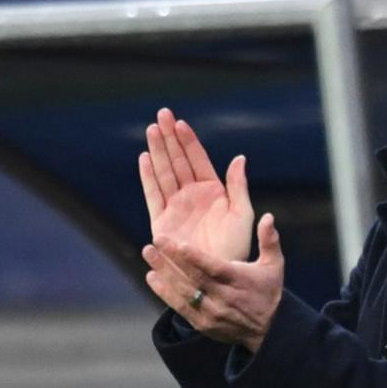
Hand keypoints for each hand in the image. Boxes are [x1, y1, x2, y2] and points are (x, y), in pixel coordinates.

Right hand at [139, 108, 253, 262]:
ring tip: (152, 129)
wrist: (216, 274)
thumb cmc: (235, 246)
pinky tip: (144, 158)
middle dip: (170, 138)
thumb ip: (238, 186)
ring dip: (157, 151)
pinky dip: (148, 177)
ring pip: (164, 172)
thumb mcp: (242, 214)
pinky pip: (153, 194)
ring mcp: (176, 206)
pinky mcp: (162, 220)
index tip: (180, 122)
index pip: (198, 159)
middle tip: (162, 114)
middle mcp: (192, 195)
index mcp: (213, 191)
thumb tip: (240, 158)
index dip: (189, 141)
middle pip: (178, 160)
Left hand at [143, 212, 285, 352]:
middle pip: (193, 278)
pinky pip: (179, 307)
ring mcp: (211, 312)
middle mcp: (224, 298)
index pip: (215, 269)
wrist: (267, 329)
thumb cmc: (268, 290)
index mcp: (240, 281)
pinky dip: (164, 292)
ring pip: (183, 291)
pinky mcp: (202, 323)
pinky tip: (152, 277)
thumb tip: (268, 216)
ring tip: (149, 254)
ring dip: (164, 272)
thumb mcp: (275, 265)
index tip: (179, 244)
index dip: (196, 258)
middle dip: (171, 260)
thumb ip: (269, 240)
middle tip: (154, 241)